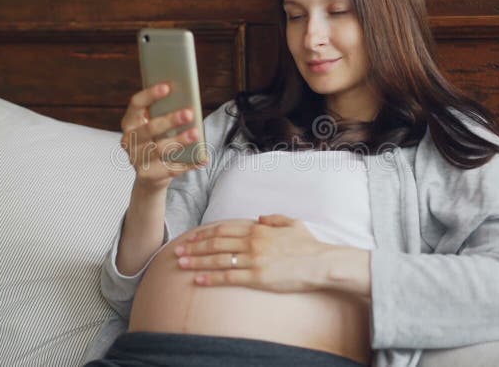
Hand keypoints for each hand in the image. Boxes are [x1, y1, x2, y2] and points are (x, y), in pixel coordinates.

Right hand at [120, 82, 206, 190]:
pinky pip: (172, 168)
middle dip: (170, 120)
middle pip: (149, 128)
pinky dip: (189, 163)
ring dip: (180, 140)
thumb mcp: (155, 127)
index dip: (150, 94)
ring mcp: (137, 159)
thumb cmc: (156, 142)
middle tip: (189, 113)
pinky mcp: (148, 175)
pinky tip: (203, 158)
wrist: (149, 177)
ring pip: (160, 149)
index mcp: (129, 123)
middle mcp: (129, 141)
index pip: (136, 104)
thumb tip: (187, 100)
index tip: (168, 86)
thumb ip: (164, 114)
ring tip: (196, 134)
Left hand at [173, 214, 330, 292]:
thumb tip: (259, 218)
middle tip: (177, 251)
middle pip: (215, 243)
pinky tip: (198, 281)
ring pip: (218, 259)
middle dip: (194, 247)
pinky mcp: (257, 277)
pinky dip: (211, 278)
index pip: (224, 228)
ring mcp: (254, 260)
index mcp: (259, 229)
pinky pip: (229, 277)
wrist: (321, 263)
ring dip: (197, 262)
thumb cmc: (310, 245)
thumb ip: (274, 219)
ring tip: (181, 265)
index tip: (191, 237)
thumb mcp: (293, 224)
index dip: (204, 233)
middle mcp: (252, 242)